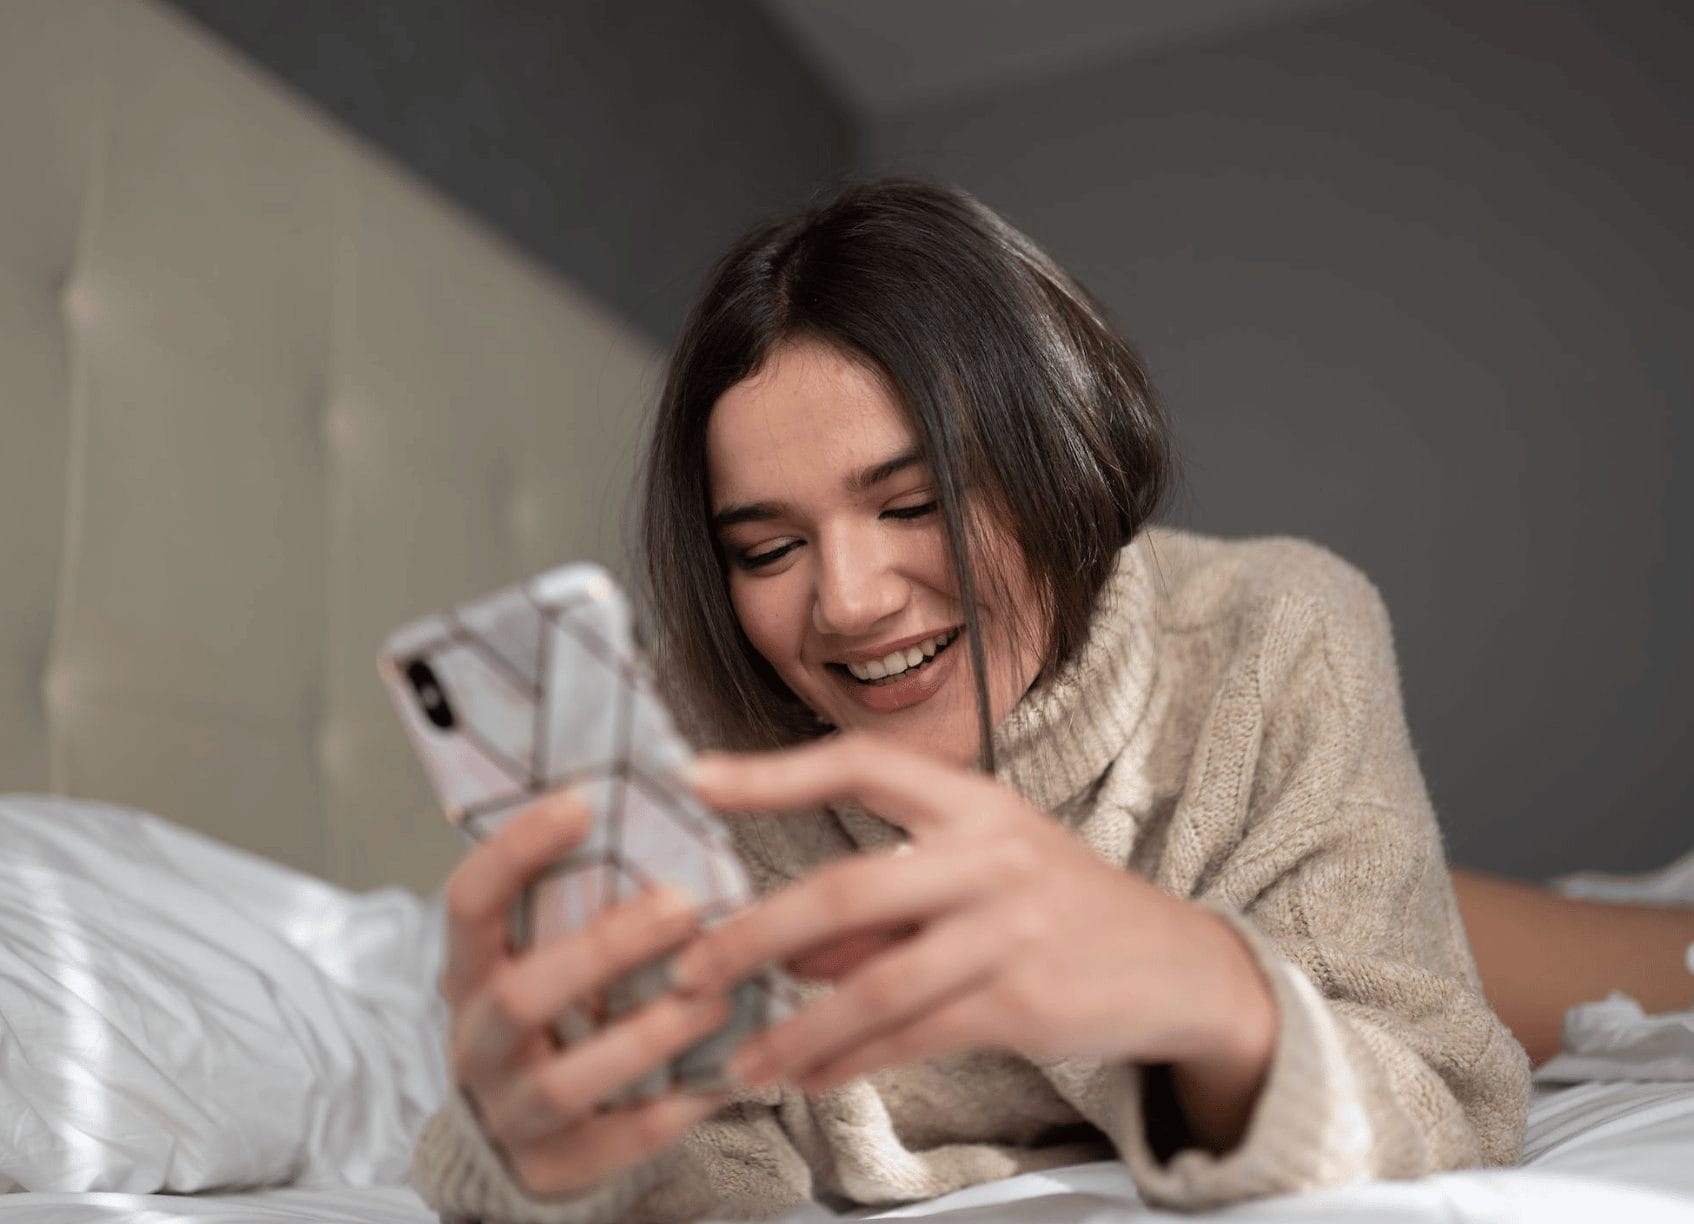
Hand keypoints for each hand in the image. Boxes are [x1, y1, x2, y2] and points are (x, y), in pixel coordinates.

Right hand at [440, 793, 733, 1196]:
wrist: (529, 1133)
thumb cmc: (558, 1012)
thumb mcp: (545, 955)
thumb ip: (583, 903)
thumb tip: (667, 803)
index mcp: (470, 971)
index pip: (469, 903)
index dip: (516, 852)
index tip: (582, 803)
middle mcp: (479, 1041)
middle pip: (523, 995)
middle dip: (606, 948)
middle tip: (683, 905)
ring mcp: (512, 1111)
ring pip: (568, 1080)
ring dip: (650, 1034)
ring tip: (719, 996)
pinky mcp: (558, 1166)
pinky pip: (622, 1140)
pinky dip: (680, 1105)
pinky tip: (731, 1071)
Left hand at [669, 734, 1274, 1132]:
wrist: (1177, 964)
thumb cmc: (1060, 906)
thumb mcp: (982, 872)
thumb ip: (888, 906)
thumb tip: (791, 949)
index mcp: (974, 802)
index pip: (862, 763)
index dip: (774, 770)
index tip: (696, 780)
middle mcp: (990, 854)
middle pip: (848, 889)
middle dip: (755, 936)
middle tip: (692, 972)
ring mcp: (1010, 929)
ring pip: (874, 985)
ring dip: (796, 1030)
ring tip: (742, 1062)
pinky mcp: (1023, 1001)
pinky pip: (913, 1037)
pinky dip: (851, 1063)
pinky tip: (809, 1077)